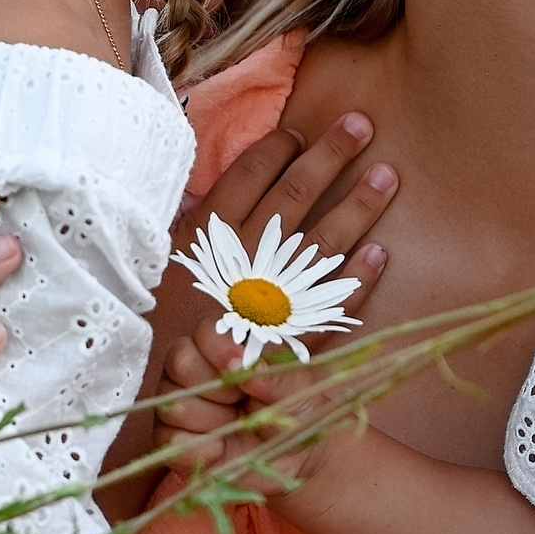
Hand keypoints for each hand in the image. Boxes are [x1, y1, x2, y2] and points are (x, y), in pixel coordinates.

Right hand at [113, 108, 396, 505]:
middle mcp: (239, 262)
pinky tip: (383, 256)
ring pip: (319, 243)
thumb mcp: (159, 274)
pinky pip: (330, 308)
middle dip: (329, 158)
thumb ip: (188, 237)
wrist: (151, 408)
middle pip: (292, 198)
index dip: (277, 152)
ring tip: (389, 175)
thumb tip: (203, 195)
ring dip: (357, 207)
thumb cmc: (146, 336)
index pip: (246, 179)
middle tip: (362, 125)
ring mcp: (268, 301)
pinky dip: (357, 282)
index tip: (301, 132)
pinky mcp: (287, 341)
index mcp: (204, 240)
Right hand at [148, 314, 344, 483]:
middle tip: (240, 400)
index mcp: (225, 346)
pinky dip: (199, 448)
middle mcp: (195, 369)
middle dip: (214, 386)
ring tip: (235, 425)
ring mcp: (179, 403)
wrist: (292, 458)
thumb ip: (277, 375)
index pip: (205, 332)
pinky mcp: (172, 440)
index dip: (219, 348)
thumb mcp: (298, 390)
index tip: (238, 365)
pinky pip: (169, 439)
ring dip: (211, 419)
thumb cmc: (292, 411)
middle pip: (179, 361)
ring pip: (173, 402)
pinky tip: (220, 449)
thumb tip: (247, 368)